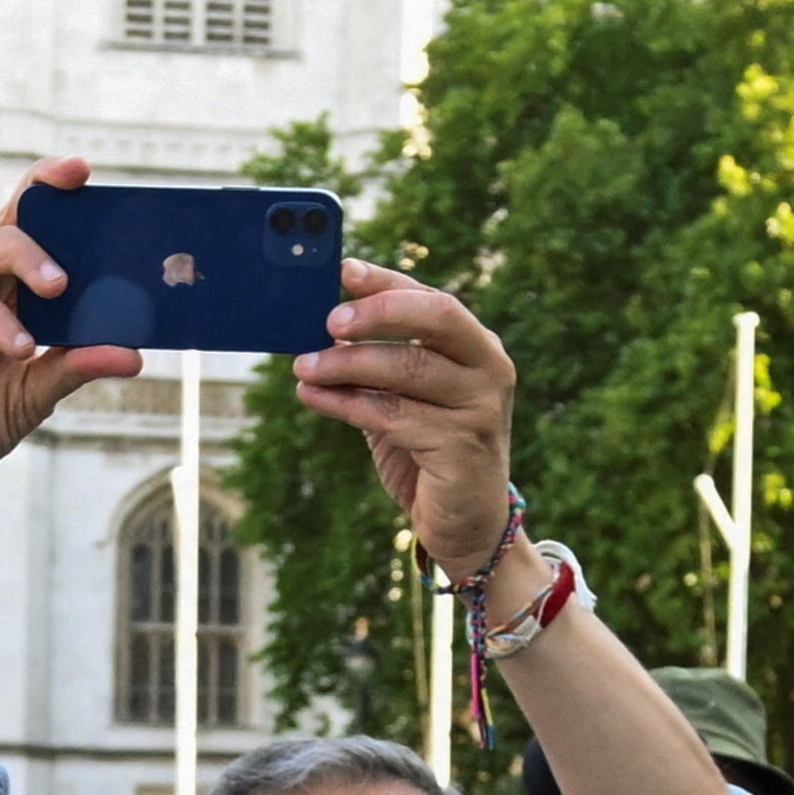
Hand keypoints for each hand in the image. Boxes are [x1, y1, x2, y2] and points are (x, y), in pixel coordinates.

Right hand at [0, 155, 143, 534]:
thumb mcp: (41, 393)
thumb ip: (78, 366)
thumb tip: (134, 354)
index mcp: (12, 293)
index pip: (31, 229)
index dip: (51, 194)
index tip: (85, 172)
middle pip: (6, 220)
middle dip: (38, 195)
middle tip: (76, 188)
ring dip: (24, 255)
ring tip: (59, 284)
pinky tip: (21, 346)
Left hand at [292, 259, 521, 590]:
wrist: (465, 523)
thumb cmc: (429, 450)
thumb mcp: (404, 397)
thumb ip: (377, 361)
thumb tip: (320, 327)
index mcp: (477, 346)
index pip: (432, 298)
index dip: (386, 282)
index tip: (342, 271)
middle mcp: (488, 369)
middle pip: (436, 317)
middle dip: (377, 313)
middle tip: (327, 320)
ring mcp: (480, 408)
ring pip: (407, 369)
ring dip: (346, 364)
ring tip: (304, 366)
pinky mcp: (460, 447)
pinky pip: (391, 415)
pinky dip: (344, 404)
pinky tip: (312, 397)